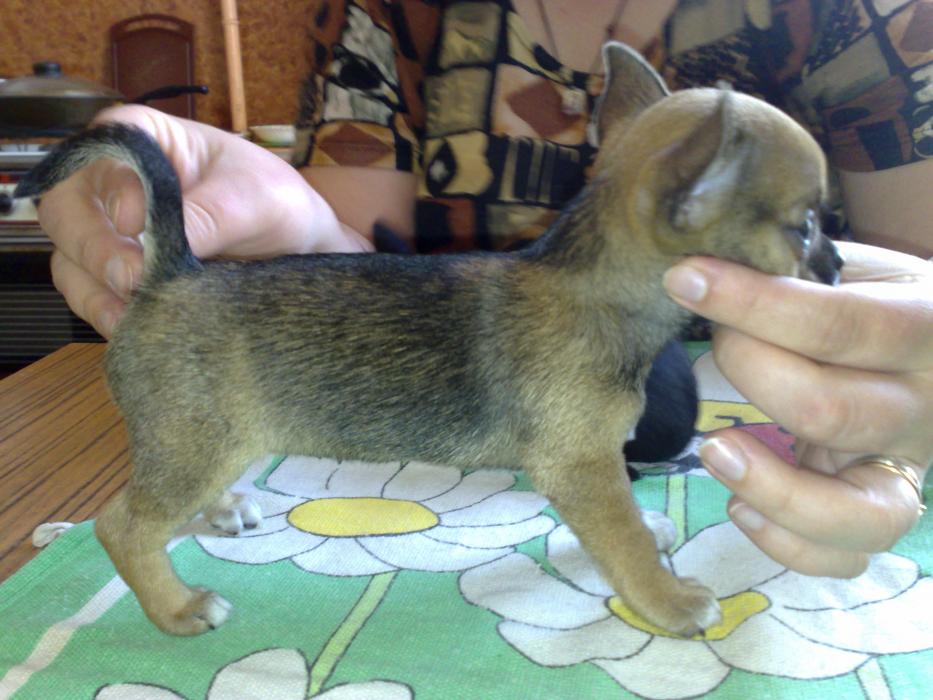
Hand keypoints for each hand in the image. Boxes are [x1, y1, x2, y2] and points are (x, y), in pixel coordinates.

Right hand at [39, 104, 372, 337]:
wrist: (295, 251)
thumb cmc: (274, 205)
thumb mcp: (257, 199)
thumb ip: (211, 213)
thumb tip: (158, 239)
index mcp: (148, 140)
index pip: (107, 145)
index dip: (111, 181)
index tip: (137, 221)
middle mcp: (115, 182)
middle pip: (67, 205)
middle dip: (92, 244)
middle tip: (130, 276)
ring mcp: (111, 232)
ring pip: (69, 255)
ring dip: (93, 286)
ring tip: (132, 310)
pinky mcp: (116, 277)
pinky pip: (88, 294)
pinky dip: (103, 312)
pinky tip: (131, 326)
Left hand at [663, 241, 932, 576]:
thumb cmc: (873, 301)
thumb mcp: (854, 268)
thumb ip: (800, 270)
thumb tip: (710, 261)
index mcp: (925, 328)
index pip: (838, 322)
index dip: (753, 303)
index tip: (683, 278)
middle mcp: (927, 406)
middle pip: (833, 410)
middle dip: (750, 372)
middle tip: (713, 345)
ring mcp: (910, 470)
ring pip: (859, 512)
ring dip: (770, 485)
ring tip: (714, 450)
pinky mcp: (883, 513)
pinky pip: (847, 557)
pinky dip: (787, 543)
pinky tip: (738, 505)